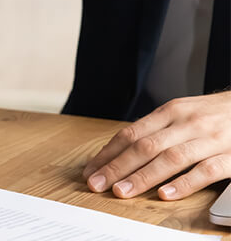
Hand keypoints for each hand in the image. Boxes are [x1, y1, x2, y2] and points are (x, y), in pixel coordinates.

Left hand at [83, 92, 230, 199]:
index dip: (109, 154)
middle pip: (145, 147)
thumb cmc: (215, 114)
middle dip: (117, 167)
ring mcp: (210, 139)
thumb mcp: (183, 113)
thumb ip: (156, 130)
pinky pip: (206, 171)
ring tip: (122, 191)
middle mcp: (188, 123)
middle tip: (97, 184)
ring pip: (171, 158)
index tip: (91, 171)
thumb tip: (119, 151)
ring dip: (143, 177)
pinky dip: (184, 183)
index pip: (131, 133)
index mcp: (171, 111)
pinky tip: (166, 194)